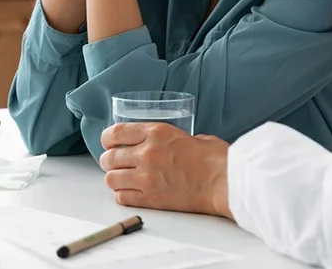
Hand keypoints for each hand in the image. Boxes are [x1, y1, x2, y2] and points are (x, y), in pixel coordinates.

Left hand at [99, 123, 232, 218]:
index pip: (116, 132)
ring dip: (114, 178)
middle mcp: (147, 153)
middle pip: (109, 157)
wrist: (224, 182)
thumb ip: (172, 139)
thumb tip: (168, 145)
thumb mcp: (192, 135)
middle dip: (109, 160)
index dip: (107, 138)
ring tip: (122, 178)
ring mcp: (147, 177)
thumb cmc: (215, 160)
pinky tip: (131, 192)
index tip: (108, 142)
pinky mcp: (150, 198)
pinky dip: (122, 194)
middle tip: (114, 162)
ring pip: (111, 178)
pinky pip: (122, 197)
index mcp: (157, 133)